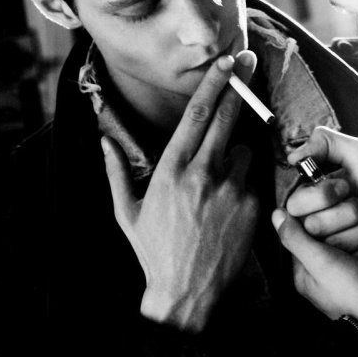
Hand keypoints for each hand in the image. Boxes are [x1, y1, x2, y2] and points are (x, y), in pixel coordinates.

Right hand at [103, 52, 259, 331]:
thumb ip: (116, 171)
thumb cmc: (153, 250)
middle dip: (238, 86)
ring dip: (234, 154)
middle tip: (249, 63)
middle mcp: (204, 174)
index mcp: (171, 170)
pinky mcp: (253, 207)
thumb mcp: (126, 212)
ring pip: (242, 150)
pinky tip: (228, 204)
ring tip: (218, 181)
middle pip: (226, 118)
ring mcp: (232, 190)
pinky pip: (251, 180)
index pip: (196, 115)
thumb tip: (104, 140)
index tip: (224, 62)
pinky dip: (242, 182)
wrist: (186, 294)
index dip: (212, 84)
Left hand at [272, 209, 357, 356]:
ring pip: (345, 245)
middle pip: (324, 239)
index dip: (314, 218)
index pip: (301, 235)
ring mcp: (342, 282)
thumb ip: (297, 239)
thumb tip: (275, 214)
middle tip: (351, 224)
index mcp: (303, 275)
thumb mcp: (320, 262)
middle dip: (338, 228)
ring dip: (356, 236)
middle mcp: (319, 279)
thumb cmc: (353, 293)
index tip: (328, 206)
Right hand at [288, 127, 357, 276]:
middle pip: (309, 226)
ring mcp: (339, 247)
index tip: (346, 185)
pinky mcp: (354, 268)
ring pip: (328, 248)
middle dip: (342, 213)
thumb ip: (323, 143)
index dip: (320, 195)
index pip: (295, 204)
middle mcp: (325, 221)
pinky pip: (347, 265)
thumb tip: (291, 156)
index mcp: (320, 196)